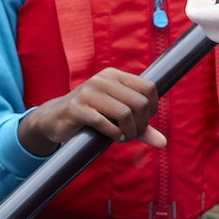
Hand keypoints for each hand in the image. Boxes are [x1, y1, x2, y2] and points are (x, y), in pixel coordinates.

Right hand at [17, 67, 166, 156]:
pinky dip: (114, 134)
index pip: (149, 88)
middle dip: (141, 125)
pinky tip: (113, 137)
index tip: (143, 122)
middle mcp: (103, 79)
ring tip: (123, 137)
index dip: (152, 109)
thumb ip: (141, 127)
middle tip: (132, 134)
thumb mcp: (118, 118)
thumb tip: (164, 143)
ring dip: (129, 132)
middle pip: (139, 103)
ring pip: (125, 113)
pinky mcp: (77, 108)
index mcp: (115, 75)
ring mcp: (88, 92)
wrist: (55, 119)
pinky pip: (104, 123)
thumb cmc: (91, 116)